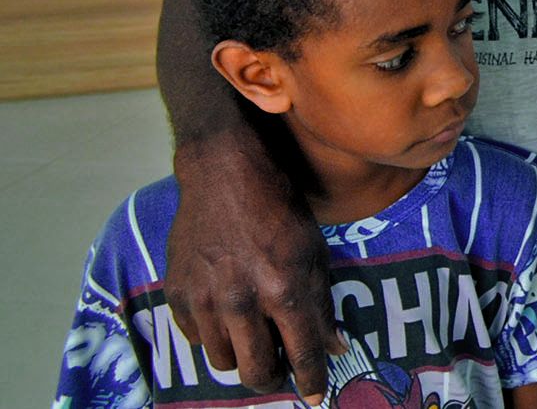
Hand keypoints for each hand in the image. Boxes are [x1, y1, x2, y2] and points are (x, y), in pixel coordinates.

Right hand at [165, 136, 337, 402]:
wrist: (224, 174)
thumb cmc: (279, 208)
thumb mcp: (314, 251)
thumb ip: (322, 302)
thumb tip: (334, 346)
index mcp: (284, 288)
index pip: (302, 354)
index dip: (312, 380)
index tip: (316, 395)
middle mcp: (241, 301)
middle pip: (255, 372)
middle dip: (271, 379)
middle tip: (278, 372)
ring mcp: (204, 299)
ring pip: (223, 361)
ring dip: (242, 355)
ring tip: (253, 334)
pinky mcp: (177, 294)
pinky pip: (196, 337)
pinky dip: (214, 333)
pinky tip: (225, 310)